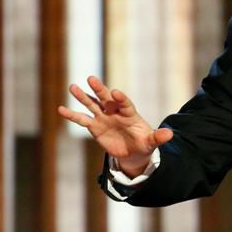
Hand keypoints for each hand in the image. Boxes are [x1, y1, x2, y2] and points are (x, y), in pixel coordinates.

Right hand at [57, 76, 172, 175]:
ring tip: (72, 87)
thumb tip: (170, 134)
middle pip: (106, 98)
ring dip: (83, 97)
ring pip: (92, 104)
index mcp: (130, 113)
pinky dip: (72, 115)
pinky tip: (60, 109)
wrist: (133, 153)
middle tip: (91, 79)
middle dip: (100, 89)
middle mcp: (115, 112)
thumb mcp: (152, 142)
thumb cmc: (144, 144)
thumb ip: (158, 137)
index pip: (125, 103)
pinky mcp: (94, 126)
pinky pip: (82, 119)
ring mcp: (103, 118)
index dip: (121, 98)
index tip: (116, 93)